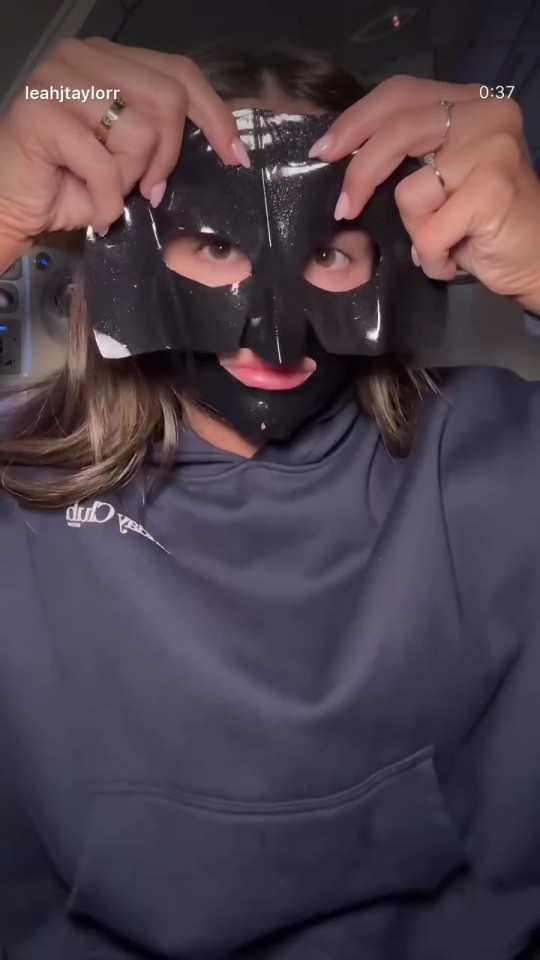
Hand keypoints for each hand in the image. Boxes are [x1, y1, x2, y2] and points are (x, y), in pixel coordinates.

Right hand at [0, 38, 247, 244]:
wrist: (14, 206)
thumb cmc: (71, 185)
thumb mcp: (131, 157)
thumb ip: (164, 138)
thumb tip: (226, 147)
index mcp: (110, 59)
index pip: (180, 72)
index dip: (216, 115)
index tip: (236, 156)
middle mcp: (84, 57)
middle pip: (169, 98)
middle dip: (167, 157)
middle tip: (150, 190)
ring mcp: (58, 78)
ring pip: (140, 130)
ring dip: (130, 178)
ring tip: (106, 191)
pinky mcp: (41, 111)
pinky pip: (105, 163)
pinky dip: (107, 198)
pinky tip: (95, 208)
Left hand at [308, 75, 539, 306]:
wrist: (534, 257)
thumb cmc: (480, 222)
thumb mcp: (440, 175)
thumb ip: (407, 153)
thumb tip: (342, 156)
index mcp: (469, 101)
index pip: (400, 93)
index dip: (356, 121)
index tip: (324, 150)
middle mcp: (485, 113)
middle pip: (398, 130)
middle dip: (360, 174)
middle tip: (345, 208)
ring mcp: (493, 148)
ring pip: (409, 190)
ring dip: (416, 230)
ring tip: (441, 241)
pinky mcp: (493, 189)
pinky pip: (429, 229)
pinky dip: (433, 254)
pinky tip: (454, 256)